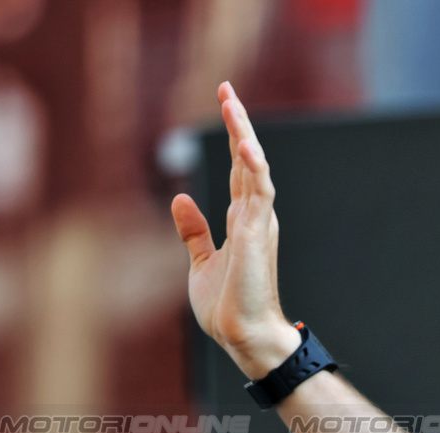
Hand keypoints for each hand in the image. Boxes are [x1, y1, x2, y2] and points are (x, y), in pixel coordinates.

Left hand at [171, 82, 301, 378]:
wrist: (243, 336)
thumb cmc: (229, 308)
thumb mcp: (201, 263)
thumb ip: (194, 231)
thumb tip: (180, 197)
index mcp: (243, 222)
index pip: (238, 170)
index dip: (233, 138)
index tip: (225, 104)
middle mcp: (254, 217)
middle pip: (246, 160)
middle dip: (237, 123)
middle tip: (226, 88)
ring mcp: (258, 223)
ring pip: (253, 167)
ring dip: (243, 133)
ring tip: (231, 100)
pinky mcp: (257, 233)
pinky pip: (258, 191)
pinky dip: (253, 165)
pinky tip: (246, 143)